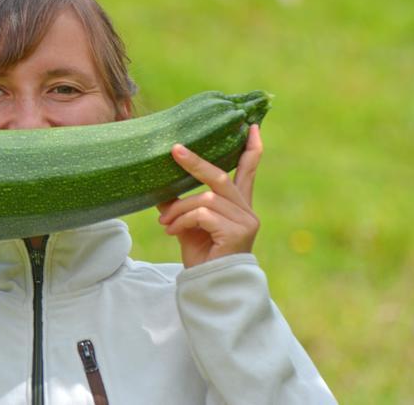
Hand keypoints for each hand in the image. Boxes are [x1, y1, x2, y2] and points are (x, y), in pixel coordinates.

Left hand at [156, 124, 262, 267]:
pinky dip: (183, 220)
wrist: (210, 286)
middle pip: (220, 177)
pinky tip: (172, 232)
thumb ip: (182, 202)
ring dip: (179, 208)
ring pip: (205, 198)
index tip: (253, 126)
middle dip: (196, 163)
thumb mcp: (188, 223)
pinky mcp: (237, 233)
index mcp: (237, 205)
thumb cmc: (202, 254)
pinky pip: (203, 214)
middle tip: (175, 150)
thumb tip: (160, 184)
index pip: (249, 170)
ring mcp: (245, 221)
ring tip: (164, 221)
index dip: (251, 148)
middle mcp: (246, 210)